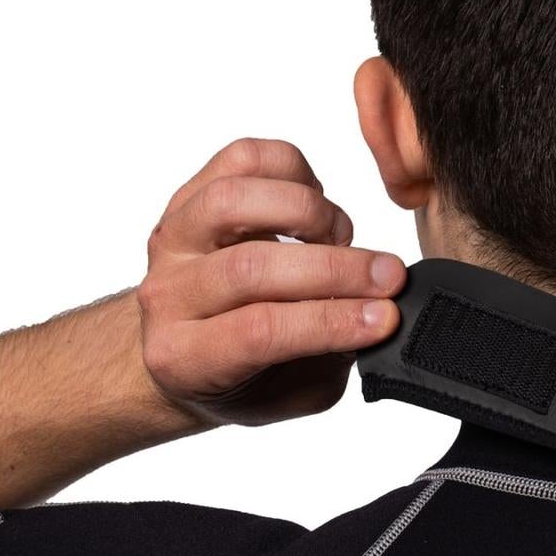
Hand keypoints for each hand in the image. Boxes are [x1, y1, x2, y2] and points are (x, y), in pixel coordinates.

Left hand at [138, 138, 404, 427]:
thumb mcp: (288, 396)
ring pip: (235, 200)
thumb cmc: (242, 378)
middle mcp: (166, 296)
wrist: (184, 348)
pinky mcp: (186, 196)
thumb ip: (327, 362)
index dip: (330, 321)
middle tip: (389, 277)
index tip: (385, 316)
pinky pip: (240, 159)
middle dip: (336, 270)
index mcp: (184, 357)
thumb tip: (377, 313)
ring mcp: (171, 241)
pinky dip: (292, 170)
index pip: (259, 331)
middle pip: (251, 268)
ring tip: (341, 238)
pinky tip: (314, 202)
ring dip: (310, 213)